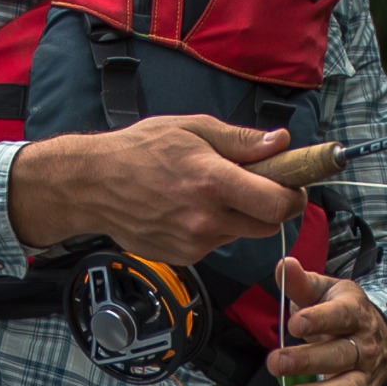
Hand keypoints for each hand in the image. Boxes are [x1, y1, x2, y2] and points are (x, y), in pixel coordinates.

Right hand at [7, 115, 299, 266]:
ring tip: (209, 190)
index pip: (278, 204)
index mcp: (213, 181)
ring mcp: (194, 242)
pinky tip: (188, 207)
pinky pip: (216, 243)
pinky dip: (214, 227)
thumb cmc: (139, 150)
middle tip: (257, 183)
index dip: (293, 194)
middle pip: (267, 225)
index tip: (293, 183)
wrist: (92, 184)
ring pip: (241, 234)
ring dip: (239, 215)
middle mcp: (206, 218)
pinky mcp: (183, 256)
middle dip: (271, 206)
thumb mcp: (192, 129)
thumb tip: (280, 143)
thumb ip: (241, 141)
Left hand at [263, 260, 386, 385]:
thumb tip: (283, 264)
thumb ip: (301, 283)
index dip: (320, 319)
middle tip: (276, 362)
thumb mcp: (325, 292)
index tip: (294, 325)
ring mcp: (367, 373)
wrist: (380, 336)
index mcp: (355, 313)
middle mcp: (366, 345)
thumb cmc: (340, 311)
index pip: (341, 316)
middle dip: (308, 360)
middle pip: (340, 354)